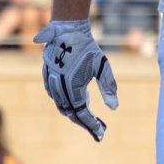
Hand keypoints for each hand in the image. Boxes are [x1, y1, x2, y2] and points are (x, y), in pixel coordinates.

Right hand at [35, 19, 118, 141]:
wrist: (67, 30)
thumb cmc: (87, 47)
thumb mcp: (102, 66)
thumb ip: (108, 86)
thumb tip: (115, 107)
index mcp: (72, 86)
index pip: (81, 113)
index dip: (91, 125)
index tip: (101, 133)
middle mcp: (59, 87)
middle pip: (71, 113)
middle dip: (85, 123)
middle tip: (100, 131)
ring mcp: (51, 83)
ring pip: (62, 106)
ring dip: (76, 115)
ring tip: (93, 120)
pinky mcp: (48, 78)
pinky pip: (56, 97)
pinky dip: (67, 104)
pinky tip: (80, 103)